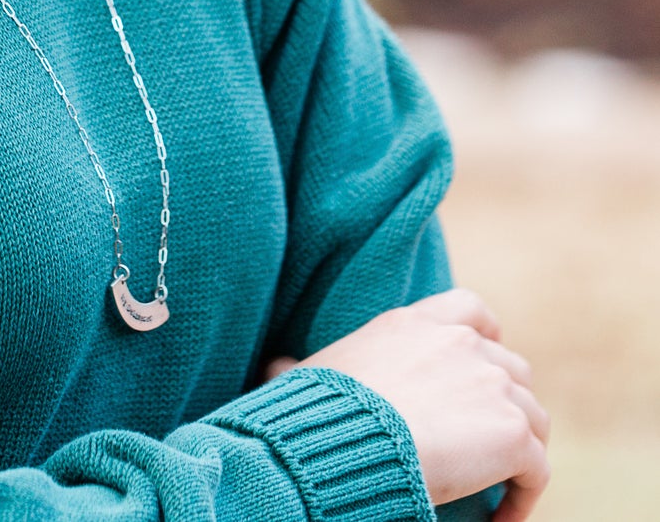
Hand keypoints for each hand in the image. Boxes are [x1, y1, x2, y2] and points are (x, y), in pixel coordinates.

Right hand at [265, 289, 548, 521]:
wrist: (350, 438)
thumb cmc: (320, 409)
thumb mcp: (311, 371)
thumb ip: (300, 365)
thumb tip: (273, 367)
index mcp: (415, 323)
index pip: (471, 310)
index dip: (485, 336)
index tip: (482, 365)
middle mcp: (460, 343)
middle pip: (512, 367)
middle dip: (506, 404)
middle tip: (485, 445)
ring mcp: (493, 383)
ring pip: (533, 418)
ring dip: (521, 451)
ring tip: (498, 488)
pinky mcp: (514, 432)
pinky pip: (538, 470)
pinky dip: (525, 497)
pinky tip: (500, 520)